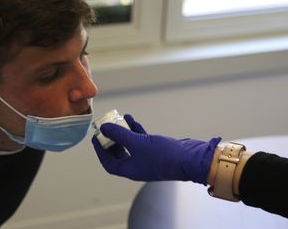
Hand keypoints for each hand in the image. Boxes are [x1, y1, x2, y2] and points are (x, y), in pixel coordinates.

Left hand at [92, 114, 220, 183]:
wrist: (191, 159)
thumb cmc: (164, 156)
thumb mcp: (138, 143)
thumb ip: (119, 134)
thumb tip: (104, 128)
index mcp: (130, 170)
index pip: (108, 163)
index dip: (100, 151)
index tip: (96, 137)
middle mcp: (137, 166)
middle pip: (118, 154)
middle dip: (111, 140)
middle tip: (106, 128)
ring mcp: (147, 158)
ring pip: (130, 145)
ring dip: (123, 132)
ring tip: (119, 119)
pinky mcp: (156, 150)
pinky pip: (141, 140)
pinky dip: (135, 130)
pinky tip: (132, 119)